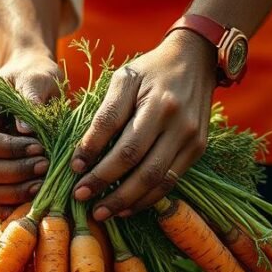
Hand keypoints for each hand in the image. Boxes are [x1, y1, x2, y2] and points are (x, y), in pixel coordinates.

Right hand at [0, 48, 61, 218]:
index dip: (10, 150)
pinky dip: (14, 207)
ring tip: (46, 183)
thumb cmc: (34, 77)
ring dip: (18, 192)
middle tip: (48, 167)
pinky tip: (37, 202)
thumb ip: (31, 98)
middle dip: (17, 172)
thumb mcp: (36, 78)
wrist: (33, 85)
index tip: (40, 147)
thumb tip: (26, 131)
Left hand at [70, 29, 216, 219]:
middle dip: (108, 186)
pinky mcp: (197, 150)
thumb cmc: (151, 69)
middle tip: (82, 199)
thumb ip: (105, 115)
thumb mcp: (123, 80)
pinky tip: (127, 206)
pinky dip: (147, 198)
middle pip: (140, 167)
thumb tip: (83, 154)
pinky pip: (170, 181)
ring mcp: (191, 139)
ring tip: (103, 211)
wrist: (195, 60)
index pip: (123, 142)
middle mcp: (179, 124)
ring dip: (127, 200)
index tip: (74, 172)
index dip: (97, 160)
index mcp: (158, 104)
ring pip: (157, 181)